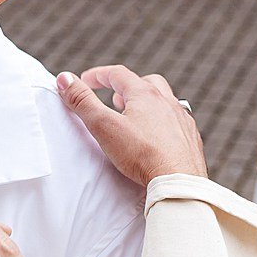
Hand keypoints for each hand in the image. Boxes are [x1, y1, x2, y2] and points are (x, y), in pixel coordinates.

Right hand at [57, 65, 206, 182]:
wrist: (178, 182)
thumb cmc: (142, 155)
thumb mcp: (104, 126)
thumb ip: (83, 102)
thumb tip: (65, 79)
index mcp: (146, 95)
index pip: (118, 74)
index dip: (98, 75)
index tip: (85, 80)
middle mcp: (168, 102)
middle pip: (147, 83)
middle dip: (128, 87)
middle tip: (115, 99)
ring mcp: (182, 120)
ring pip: (165, 102)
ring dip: (148, 104)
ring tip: (135, 118)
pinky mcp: (191, 140)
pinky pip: (177, 123)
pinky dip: (164, 123)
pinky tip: (158, 137)